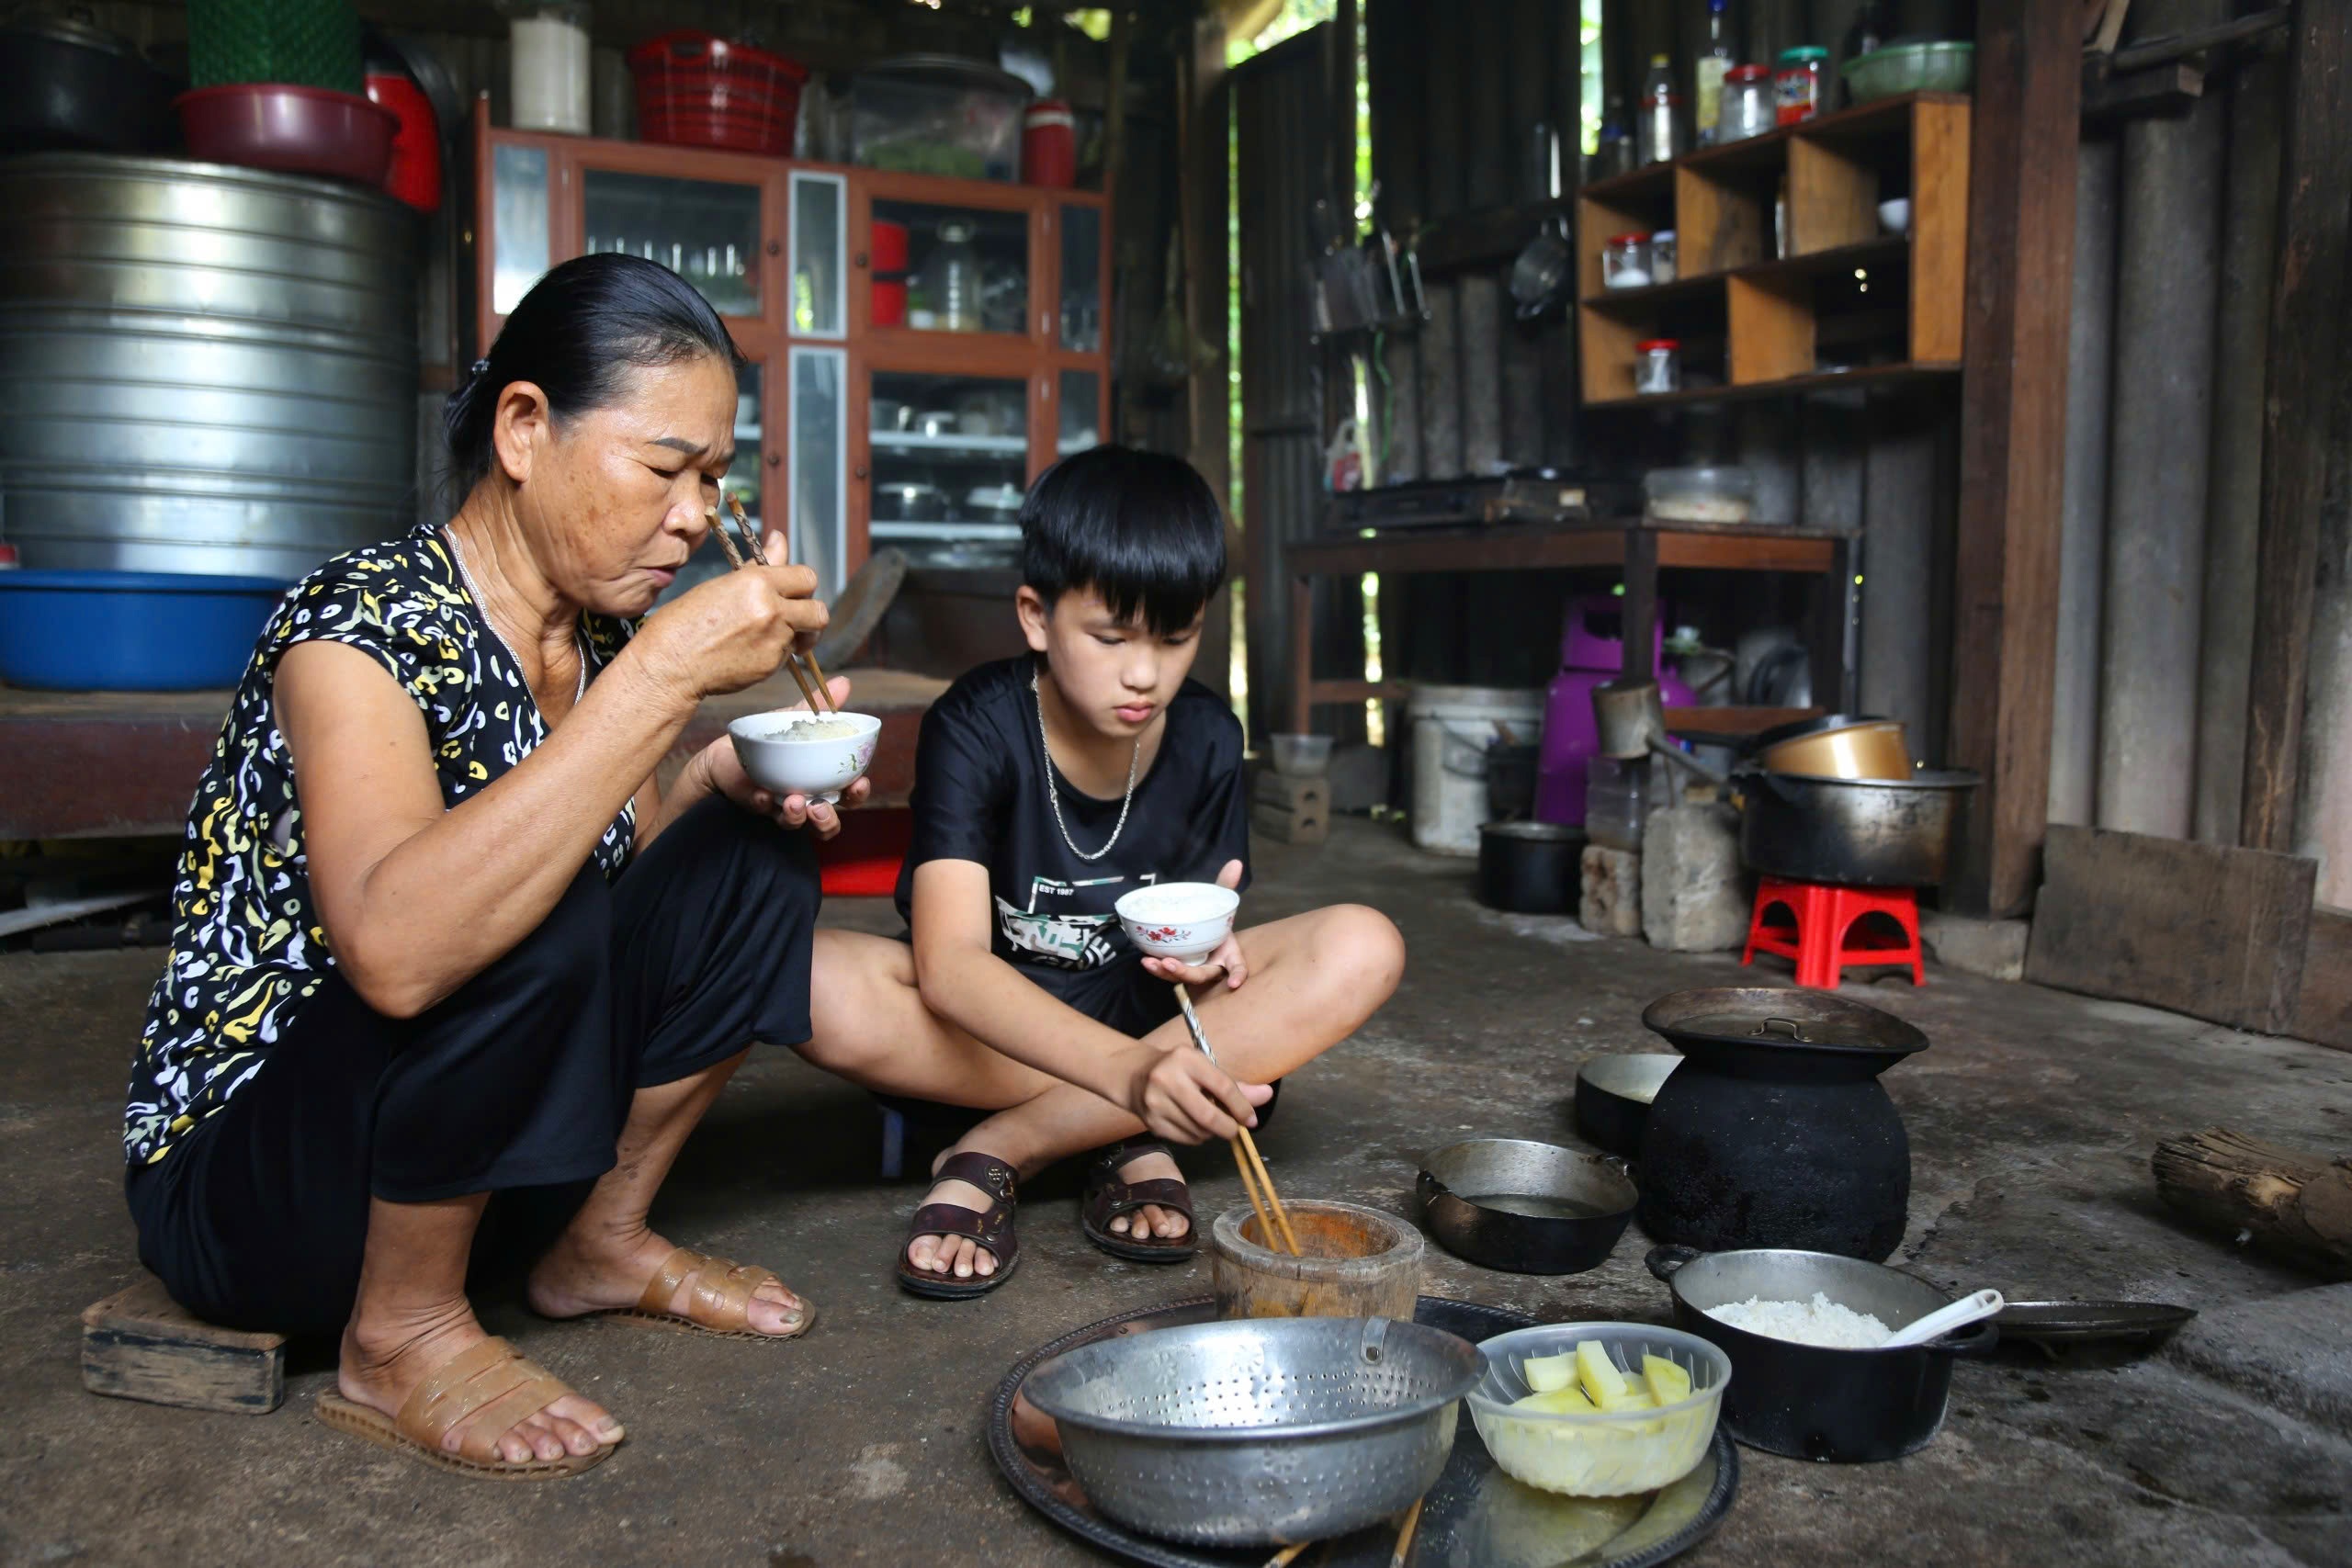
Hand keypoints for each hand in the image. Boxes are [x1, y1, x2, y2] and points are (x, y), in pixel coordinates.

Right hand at [625, 560, 828, 703]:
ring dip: (795, 636)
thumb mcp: (722, 584)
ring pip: (804, 635)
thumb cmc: (687, 620)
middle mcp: (771, 609)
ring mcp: (773, 640)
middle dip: (810, 615)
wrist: (670, 662)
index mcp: (757, 582)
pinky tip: (749, 651)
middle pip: (819, 611)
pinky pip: (786, 657)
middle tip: (794, 618)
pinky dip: (775, 654)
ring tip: (769, 635)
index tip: (793, 592)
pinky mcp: (770, 665)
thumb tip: (780, 539)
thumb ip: (760, 566)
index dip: (802, 585)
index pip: (807, 577)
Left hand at [695, 675, 870, 838]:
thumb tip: (844, 682)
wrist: (727, 750)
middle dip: (828, 819)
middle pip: (827, 822)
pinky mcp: (756, 804)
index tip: (859, 783)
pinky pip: (763, 810)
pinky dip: (764, 804)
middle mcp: (805, 798)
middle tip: (820, 807)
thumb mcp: (796, 720)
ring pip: (798, 824)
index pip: (848, 794)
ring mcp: (780, 805)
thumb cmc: (769, 739)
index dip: (857, 794)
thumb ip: (820, 707)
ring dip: (799, 817)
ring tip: (794, 802)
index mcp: (822, 780)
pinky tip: (762, 795)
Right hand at [1116, 1037, 1272, 1144]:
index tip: (1251, 1120)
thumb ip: (1236, 1086)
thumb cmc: (1179, 1070)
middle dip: (1228, 1128)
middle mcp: (1168, 1079)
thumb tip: (1266, 1095)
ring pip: (1198, 1131)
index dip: (1241, 1106)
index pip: (1222, 1086)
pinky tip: (1194, 1126)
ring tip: (1211, 1122)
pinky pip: (1185, 1139)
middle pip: (1208, 1115)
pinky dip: (1197, 1137)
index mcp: (1186, 1059)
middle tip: (1235, 1130)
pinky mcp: (1151, 1122)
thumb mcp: (1205, 1069)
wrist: (1134, 1075)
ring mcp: (1156, 1102)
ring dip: (1212, 1133)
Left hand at [1140, 860, 1246, 989]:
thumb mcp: (1218, 904)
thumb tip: (1235, 862)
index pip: (1237, 967)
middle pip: (1203, 976)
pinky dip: (1157, 968)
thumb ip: (1225, 886)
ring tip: (1150, 962)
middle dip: (1186, 973)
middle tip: (1171, 964)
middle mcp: (1212, 967)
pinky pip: (1168, 973)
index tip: (1233, 984)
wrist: (1200, 933)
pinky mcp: (1179, 972)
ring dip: (1166, 972)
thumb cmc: (1212, 923)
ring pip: (1182, 977)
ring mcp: (1195, 971)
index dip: (1237, 976)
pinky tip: (1145, 959)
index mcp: (1228, 954)